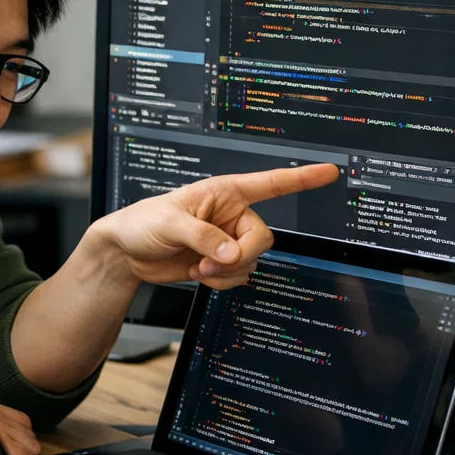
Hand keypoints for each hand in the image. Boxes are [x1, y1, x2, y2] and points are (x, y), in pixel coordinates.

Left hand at [96, 163, 338, 289]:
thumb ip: (203, 238)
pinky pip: (239, 276)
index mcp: (224, 193)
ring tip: (198, 268)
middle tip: (210, 264)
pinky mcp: (219, 262)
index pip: (269, 183)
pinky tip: (200, 275)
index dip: (301, 178)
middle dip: (240, 256)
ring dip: (227, 272)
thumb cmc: (142, 223)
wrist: (126, 253)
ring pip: (252, 261)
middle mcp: (231, 215)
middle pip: (262, 238)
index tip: (329, 172)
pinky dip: (222, 282)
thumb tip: (230, 255)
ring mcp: (226, 240)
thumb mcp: (170, 224)